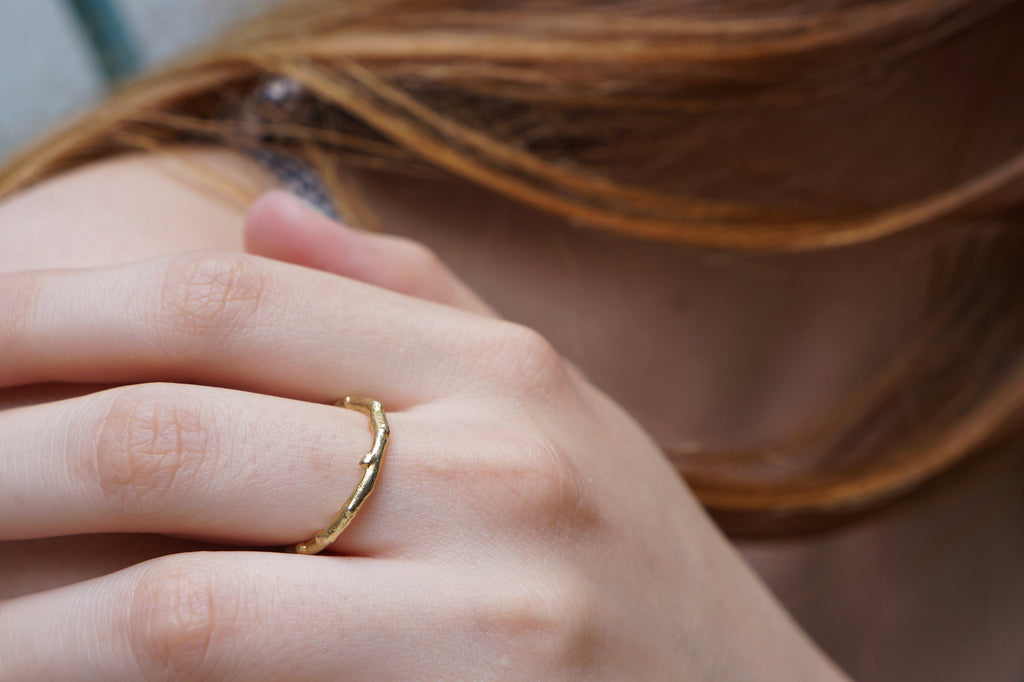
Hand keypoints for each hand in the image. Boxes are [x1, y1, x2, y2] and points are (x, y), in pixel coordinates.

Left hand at [0, 192, 845, 679]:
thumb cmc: (635, 572)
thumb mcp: (558, 412)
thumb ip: (413, 301)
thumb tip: (260, 209)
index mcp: (502, 366)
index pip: (227, 297)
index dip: (53, 307)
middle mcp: (499, 460)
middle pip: (171, 422)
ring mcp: (495, 597)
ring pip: (172, 593)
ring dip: (15, 610)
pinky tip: (43, 673)